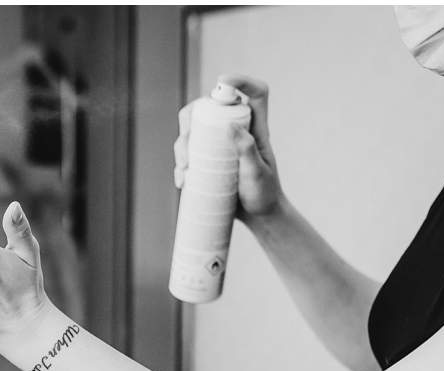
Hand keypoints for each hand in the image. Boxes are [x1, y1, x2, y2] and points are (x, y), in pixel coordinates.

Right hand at [174, 73, 283, 219]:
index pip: (255, 93)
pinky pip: (189, 154)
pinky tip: (181, 180)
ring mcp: (219, 145)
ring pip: (193, 131)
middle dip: (191, 119)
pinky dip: (180, 165)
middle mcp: (235, 130)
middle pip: (209, 107)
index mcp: (255, 127)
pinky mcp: (208, 161)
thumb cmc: (263, 194)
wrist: (259, 217)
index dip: (241, 80)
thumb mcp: (257, 173)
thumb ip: (247, 150)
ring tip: (184, 170)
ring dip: (181, 146)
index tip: (222, 82)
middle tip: (187, 142)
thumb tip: (231, 127)